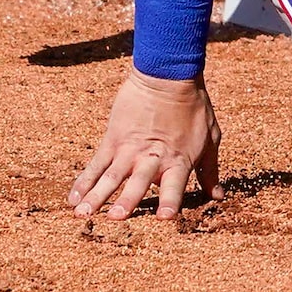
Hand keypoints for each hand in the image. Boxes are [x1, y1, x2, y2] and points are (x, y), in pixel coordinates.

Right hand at [68, 67, 222, 220]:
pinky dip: (84, 181)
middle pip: (138, 183)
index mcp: (178, 161)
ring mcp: (130, 149)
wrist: (169, 73)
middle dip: (127, 200)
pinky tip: (72, 198)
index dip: (170, 201)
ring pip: (111, 176)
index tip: (165, 218)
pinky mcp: (113, 138)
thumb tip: (219, 197)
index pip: (174, 186)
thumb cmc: (194, 106)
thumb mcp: (210, 138)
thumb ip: (210, 170)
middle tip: (115, 218)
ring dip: (97, 196)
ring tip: (82, 214)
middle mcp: (152, 158)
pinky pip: (96, 163)